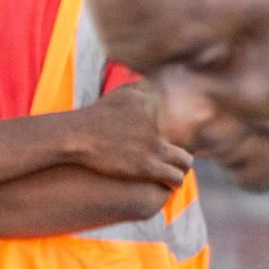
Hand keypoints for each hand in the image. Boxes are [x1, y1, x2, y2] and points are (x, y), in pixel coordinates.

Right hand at [62, 84, 191, 187]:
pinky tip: (170, 183)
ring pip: (186, 162)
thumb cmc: (97, 114)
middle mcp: (161, 123)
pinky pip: (174, 177)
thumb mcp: (122, 92)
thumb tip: (156, 85)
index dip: (188, 130)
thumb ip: (144, 87)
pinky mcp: (147, 166)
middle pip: (192, 140)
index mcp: (159, 105)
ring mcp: (155, 145)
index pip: (188, 119)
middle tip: (180, 156)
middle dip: (188, 149)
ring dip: (183, 168)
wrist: (76, 136)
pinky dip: (175, 181)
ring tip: (177, 171)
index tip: (181, 139)